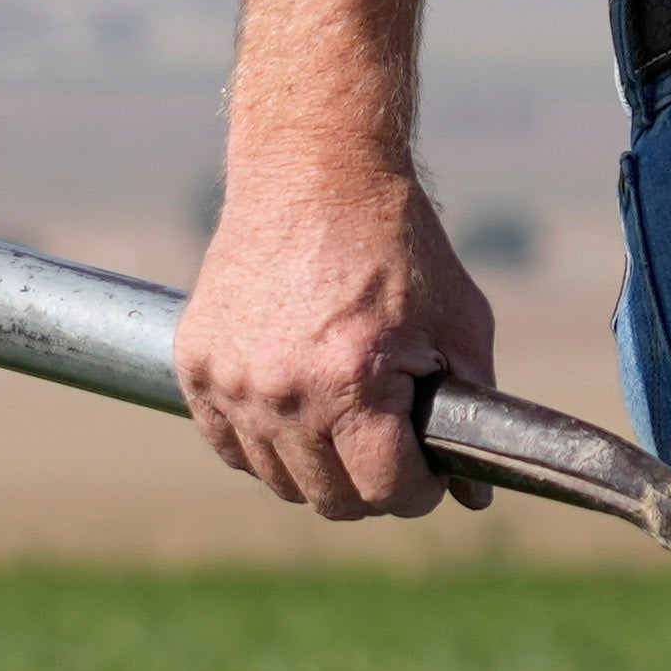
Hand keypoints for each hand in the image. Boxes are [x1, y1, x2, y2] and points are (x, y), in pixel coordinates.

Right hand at [180, 147, 503, 520]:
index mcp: (351, 379)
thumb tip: (474, 498)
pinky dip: (262, 442)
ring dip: (316, 467)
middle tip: (388, 450)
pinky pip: (228, 445)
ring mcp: (230, 380)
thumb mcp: (460, 320)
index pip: (384, 492)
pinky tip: (295, 408)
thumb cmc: (396, 242)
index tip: (427, 472)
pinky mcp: (195, 365)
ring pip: (276, 479)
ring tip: (342, 422)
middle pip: (328, 498)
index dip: (418, 490)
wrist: (313, 171)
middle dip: (371, 487)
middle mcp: (282, 389)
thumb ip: (474, 409)